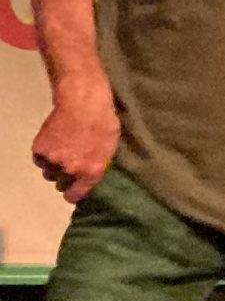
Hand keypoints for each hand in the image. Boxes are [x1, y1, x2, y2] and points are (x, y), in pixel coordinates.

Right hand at [31, 85, 118, 204]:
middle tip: (67, 166)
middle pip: (60, 183)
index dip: (73, 195)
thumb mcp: (110, 149)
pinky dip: (43, 155)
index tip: (71, 193)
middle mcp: (70, 170)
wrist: (83, 104)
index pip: (76, 195)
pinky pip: (38, 159)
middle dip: (63, 178)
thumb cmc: (104, 124)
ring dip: (52, 167)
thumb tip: (93, 175)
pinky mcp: (40, 148)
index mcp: (91, 172)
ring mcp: (53, 159)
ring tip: (61, 153)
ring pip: (48, 172)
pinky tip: (52, 145)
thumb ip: (99, 165)